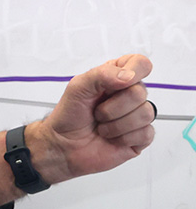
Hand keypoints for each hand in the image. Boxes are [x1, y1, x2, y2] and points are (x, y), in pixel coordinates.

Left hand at [27, 53, 155, 184]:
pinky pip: (146, 133)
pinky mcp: (140, 137)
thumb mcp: (78, 87)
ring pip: (146, 113)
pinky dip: (123, 137)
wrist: (63, 145)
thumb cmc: (69, 115)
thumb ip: (102, 74)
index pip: (140, 64)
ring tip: (102, 126)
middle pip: (141, 92)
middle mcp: (128, 95)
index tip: (118, 83)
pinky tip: (112, 137)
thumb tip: (129, 76)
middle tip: (97, 112)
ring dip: (116, 124)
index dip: (135, 71)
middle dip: (113, 107)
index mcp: (116, 77)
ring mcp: (135, 116)